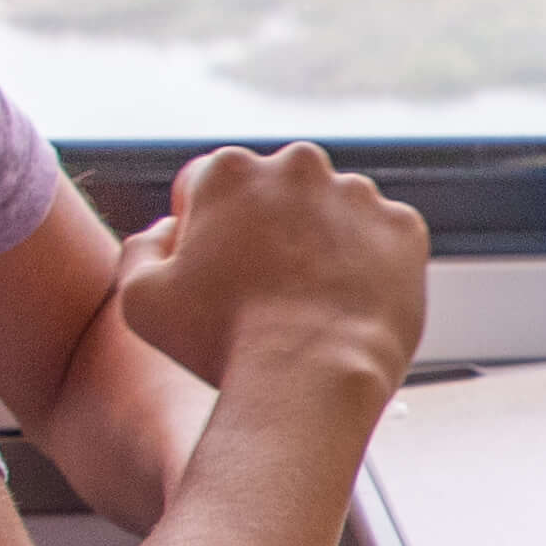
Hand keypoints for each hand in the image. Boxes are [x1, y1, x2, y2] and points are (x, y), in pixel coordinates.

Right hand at [117, 147, 428, 410]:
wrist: (309, 380)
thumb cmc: (219, 344)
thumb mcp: (140, 299)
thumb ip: (143, 248)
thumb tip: (168, 231)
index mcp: (230, 170)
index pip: (211, 186)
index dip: (207, 231)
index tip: (217, 272)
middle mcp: (297, 165)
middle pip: (276, 193)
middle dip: (269, 229)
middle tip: (266, 291)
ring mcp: (358, 194)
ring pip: (333, 213)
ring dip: (322, 243)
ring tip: (311, 304)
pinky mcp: (404, 228)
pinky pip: (382, 241)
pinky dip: (369, 266)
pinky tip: (348, 305)